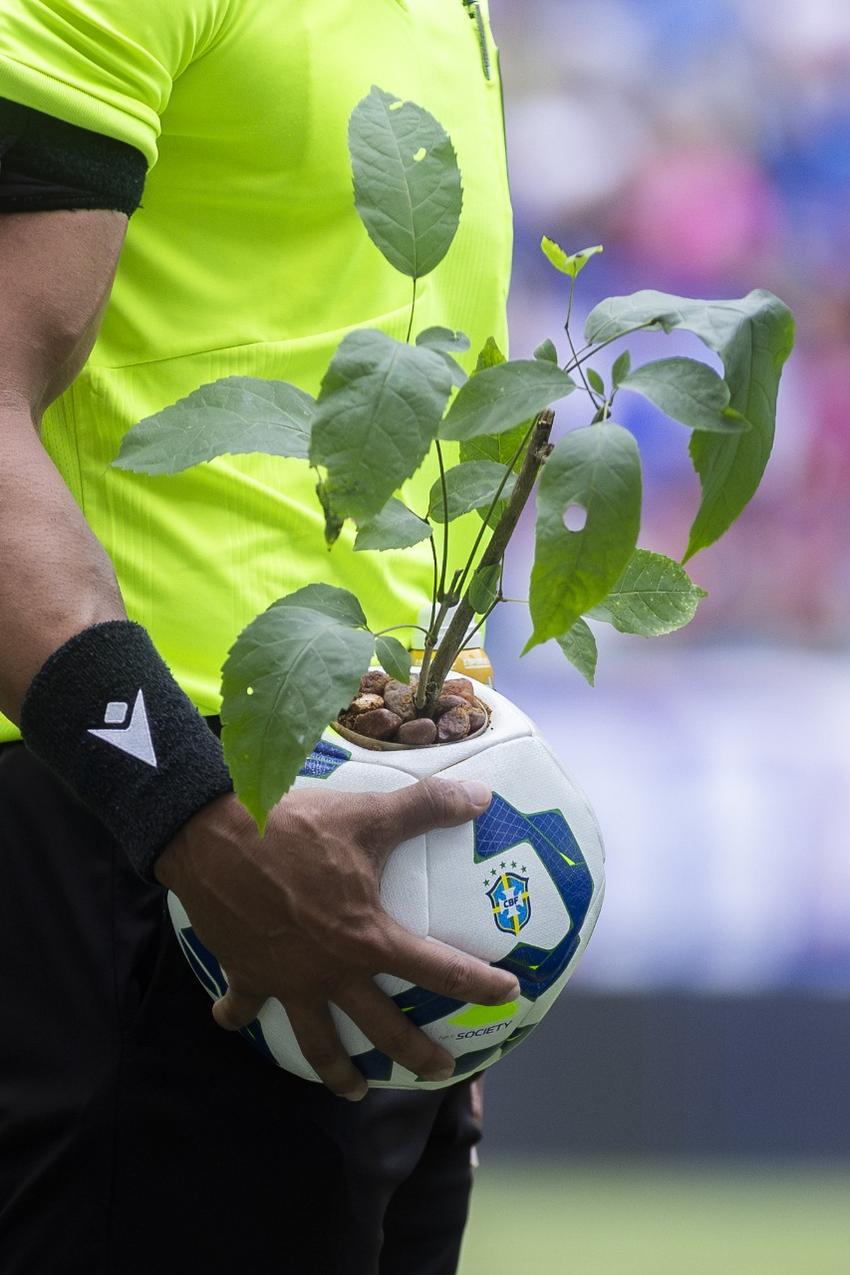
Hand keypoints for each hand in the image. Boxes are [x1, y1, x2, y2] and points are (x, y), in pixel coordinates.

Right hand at [155, 778, 519, 1100]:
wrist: (212, 838)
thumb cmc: (295, 828)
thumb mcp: (368, 814)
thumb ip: (427, 807)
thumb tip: (481, 796)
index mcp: (366, 939)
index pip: (438, 970)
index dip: (478, 985)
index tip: (508, 995)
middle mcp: (331, 972)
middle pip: (382, 1029)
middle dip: (415, 1055)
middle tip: (441, 1072)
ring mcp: (287, 980)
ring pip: (317, 1041)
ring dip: (336, 1070)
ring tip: (354, 1091)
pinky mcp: (246, 971)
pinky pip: (244, 1006)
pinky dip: (239, 1016)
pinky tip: (234, 1021)